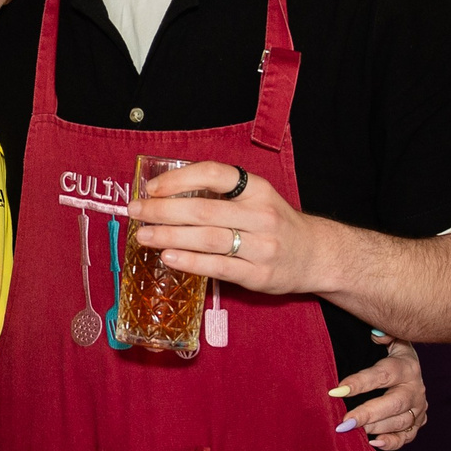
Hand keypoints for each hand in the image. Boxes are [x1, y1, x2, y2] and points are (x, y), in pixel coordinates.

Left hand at [130, 161, 334, 299]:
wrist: (315, 255)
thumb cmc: (275, 223)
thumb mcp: (256, 198)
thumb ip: (220, 195)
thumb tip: (166, 195)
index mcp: (257, 189)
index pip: (214, 174)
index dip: (179, 179)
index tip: (152, 187)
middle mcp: (261, 215)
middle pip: (204, 210)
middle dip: (163, 210)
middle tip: (135, 211)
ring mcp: (261, 247)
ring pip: (207, 239)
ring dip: (170, 236)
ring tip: (143, 235)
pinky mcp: (258, 275)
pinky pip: (217, 267)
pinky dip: (189, 262)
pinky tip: (168, 257)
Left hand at [333, 332, 426, 450]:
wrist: (411, 373)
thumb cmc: (393, 357)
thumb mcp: (392, 340)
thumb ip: (384, 335)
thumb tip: (376, 334)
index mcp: (406, 367)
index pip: (382, 375)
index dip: (360, 383)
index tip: (337, 390)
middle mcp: (415, 389)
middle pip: (394, 403)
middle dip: (368, 413)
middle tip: (345, 421)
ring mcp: (418, 408)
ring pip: (400, 422)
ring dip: (376, 428)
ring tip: (353, 431)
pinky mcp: (417, 424)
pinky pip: (406, 437)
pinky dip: (391, 442)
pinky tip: (372, 443)